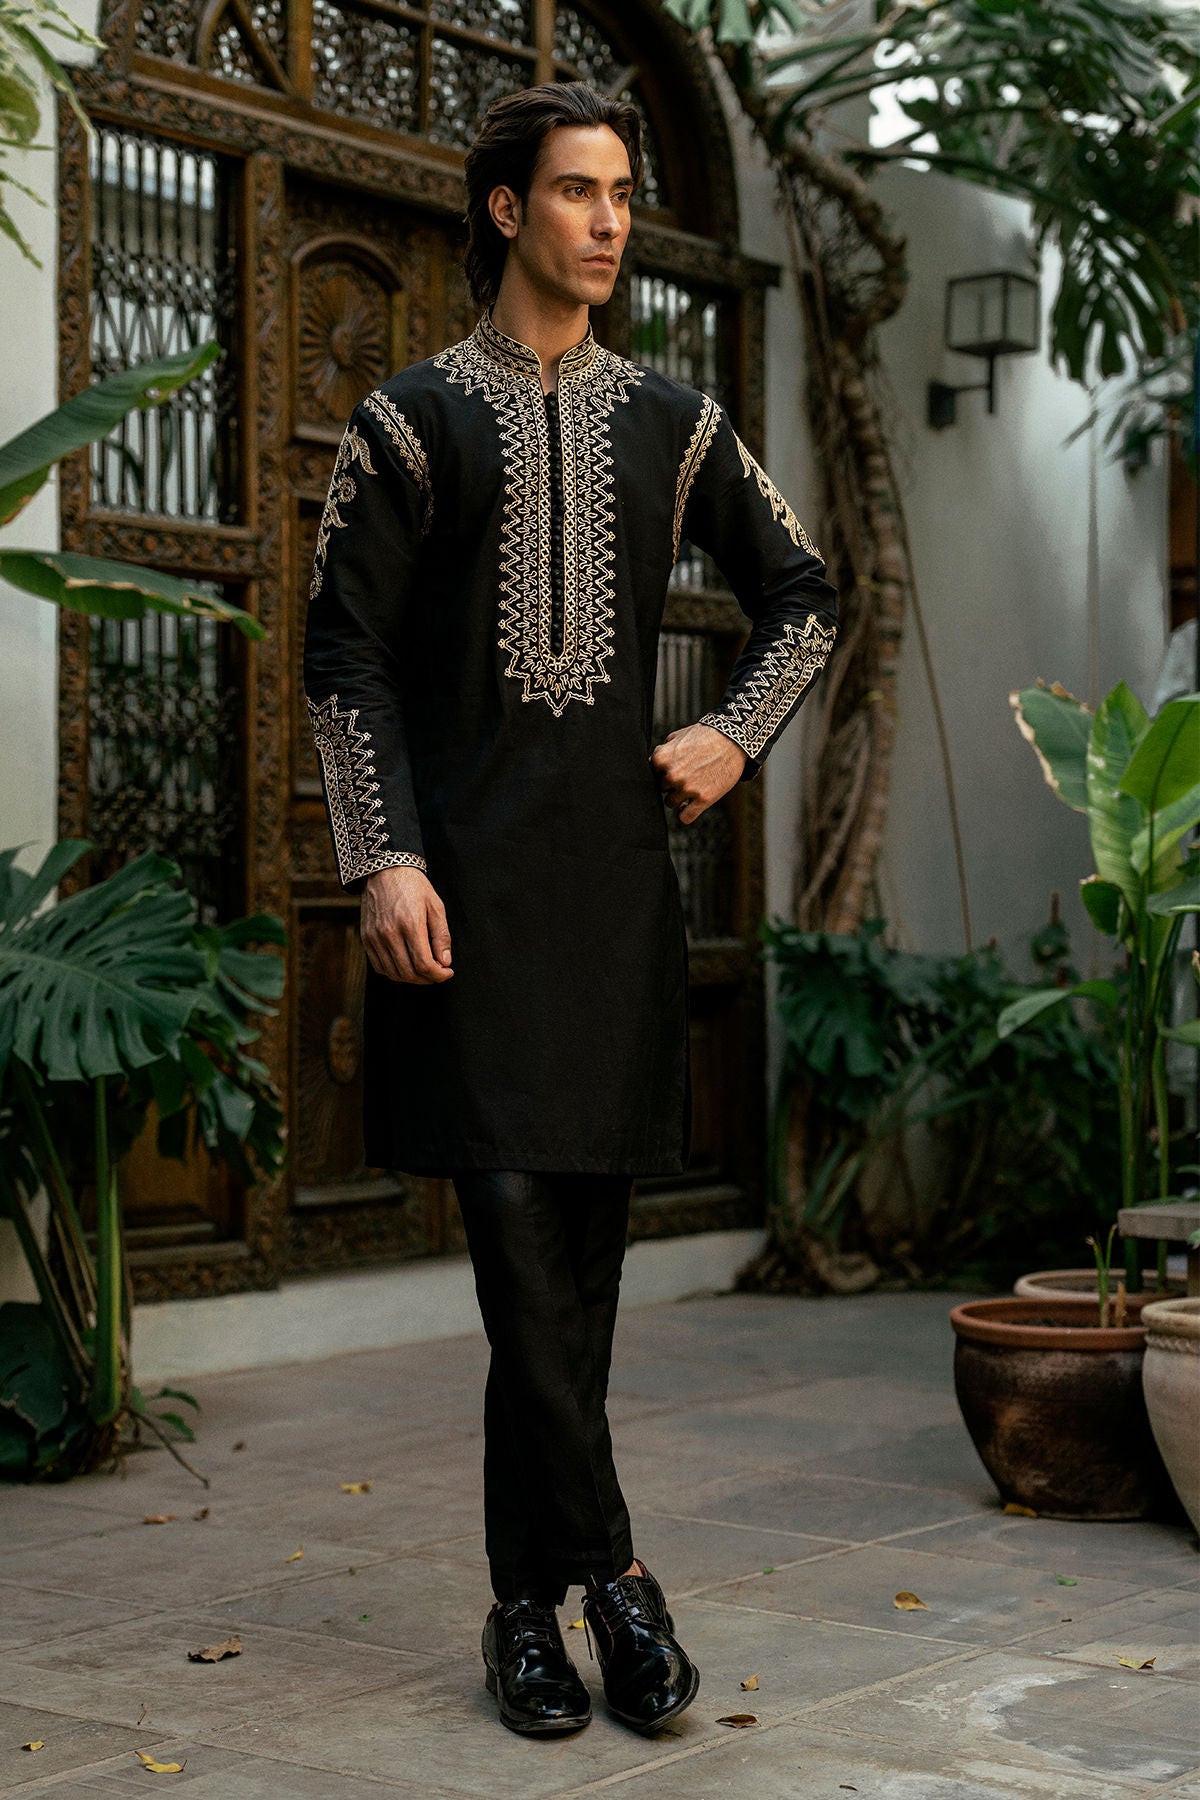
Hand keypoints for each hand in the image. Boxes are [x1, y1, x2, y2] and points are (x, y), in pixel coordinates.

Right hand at [361, 865, 453, 983]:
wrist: (385, 870)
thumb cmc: (414, 886)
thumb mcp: (436, 906)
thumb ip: (441, 936)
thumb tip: (445, 962)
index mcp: (410, 925)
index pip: (424, 964)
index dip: (439, 975)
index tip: (448, 972)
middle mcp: (390, 933)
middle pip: (409, 973)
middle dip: (427, 979)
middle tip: (438, 973)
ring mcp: (375, 937)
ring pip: (393, 973)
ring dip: (412, 978)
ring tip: (424, 971)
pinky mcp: (366, 937)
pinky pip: (379, 966)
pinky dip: (394, 972)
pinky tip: (406, 965)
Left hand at [650, 723, 746, 823]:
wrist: (733, 739)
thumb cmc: (705, 735)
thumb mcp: (677, 736)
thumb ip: (662, 751)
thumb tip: (652, 763)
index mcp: (661, 759)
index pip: (651, 775)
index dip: (662, 773)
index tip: (672, 770)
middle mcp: (672, 775)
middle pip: (661, 789)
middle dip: (671, 785)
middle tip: (686, 776)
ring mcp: (687, 788)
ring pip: (670, 803)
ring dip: (678, 798)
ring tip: (690, 788)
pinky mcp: (703, 798)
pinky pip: (685, 817)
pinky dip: (685, 814)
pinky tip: (689, 807)